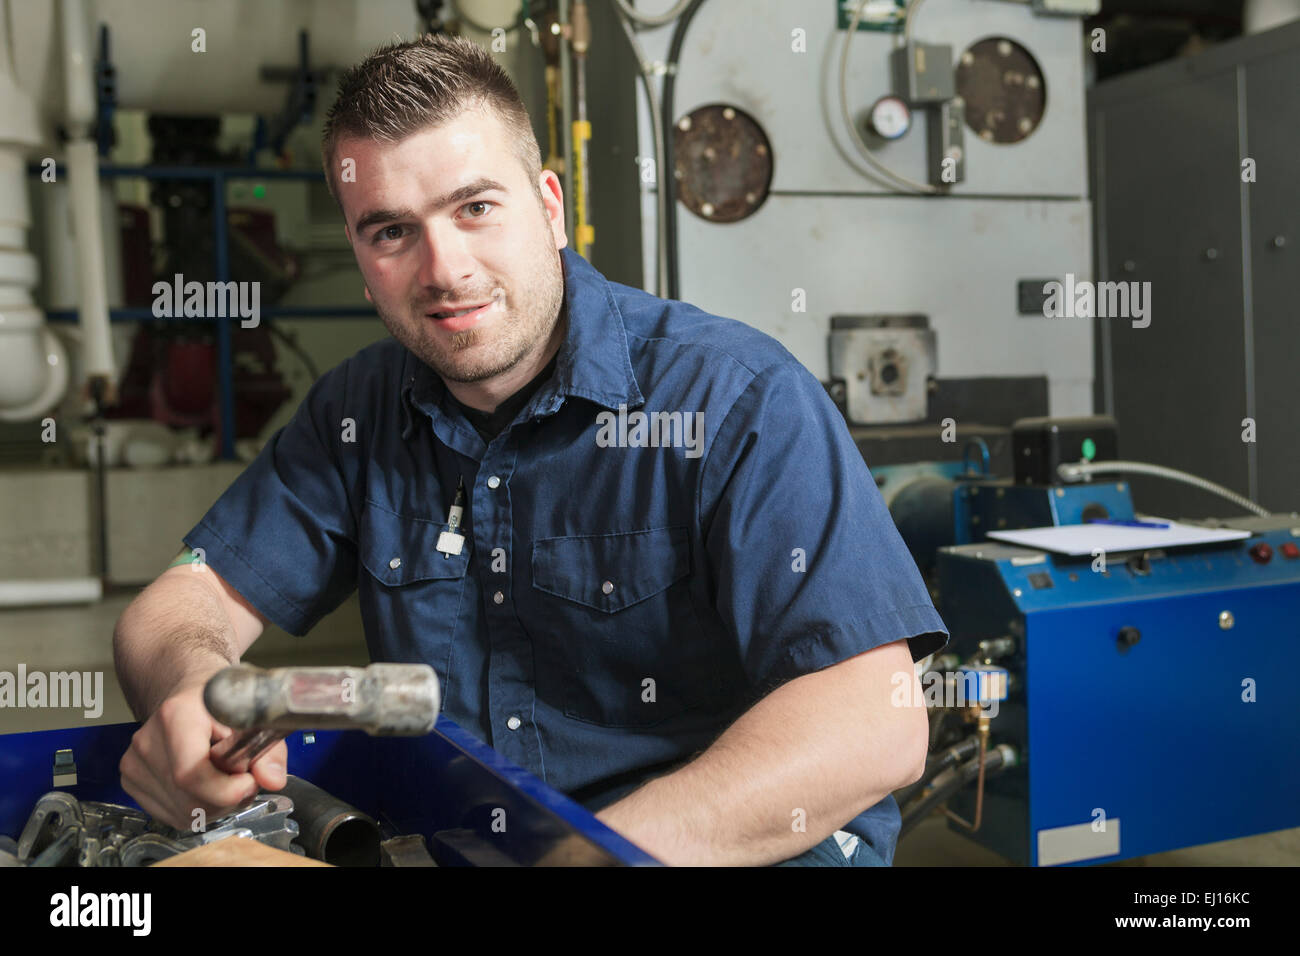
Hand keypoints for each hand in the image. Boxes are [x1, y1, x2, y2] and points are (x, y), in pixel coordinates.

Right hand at [119, 680, 287, 830]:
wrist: (190, 693)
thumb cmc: (222, 702)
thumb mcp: (255, 715)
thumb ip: (270, 749)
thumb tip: (271, 779)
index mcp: (176, 716)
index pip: (191, 774)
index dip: (226, 790)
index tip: (249, 781)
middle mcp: (147, 740)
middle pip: (188, 800)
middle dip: (227, 800)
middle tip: (244, 778)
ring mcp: (134, 762)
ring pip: (181, 814)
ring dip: (214, 807)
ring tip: (226, 779)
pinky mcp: (130, 778)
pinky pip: (170, 815)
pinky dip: (196, 809)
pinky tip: (206, 786)